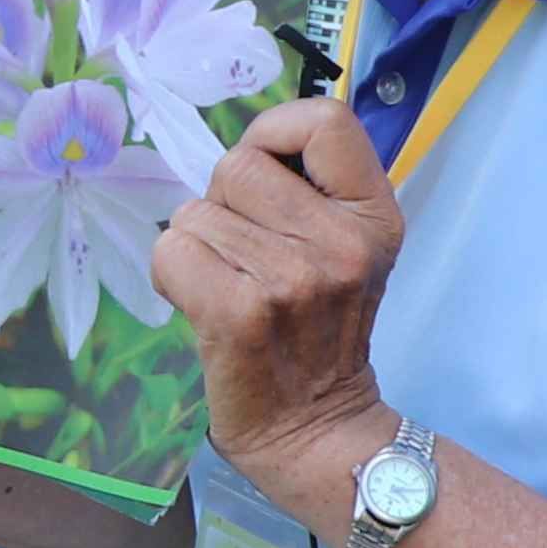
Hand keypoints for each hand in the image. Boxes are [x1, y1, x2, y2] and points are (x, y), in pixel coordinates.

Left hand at [153, 95, 408, 523]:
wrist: (314, 429)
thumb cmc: (317, 330)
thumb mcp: (345, 249)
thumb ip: (311, 191)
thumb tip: (248, 142)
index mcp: (374, 215)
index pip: (325, 118)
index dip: (276, 133)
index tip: (267, 172)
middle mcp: (342, 242)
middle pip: (239, 165)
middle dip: (225, 203)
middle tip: (246, 257)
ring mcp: (292, 278)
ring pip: (195, 212)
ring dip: (197, 245)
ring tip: (230, 287)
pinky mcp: (239, 313)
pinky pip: (172, 250)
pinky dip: (172, 276)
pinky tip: (203, 306)